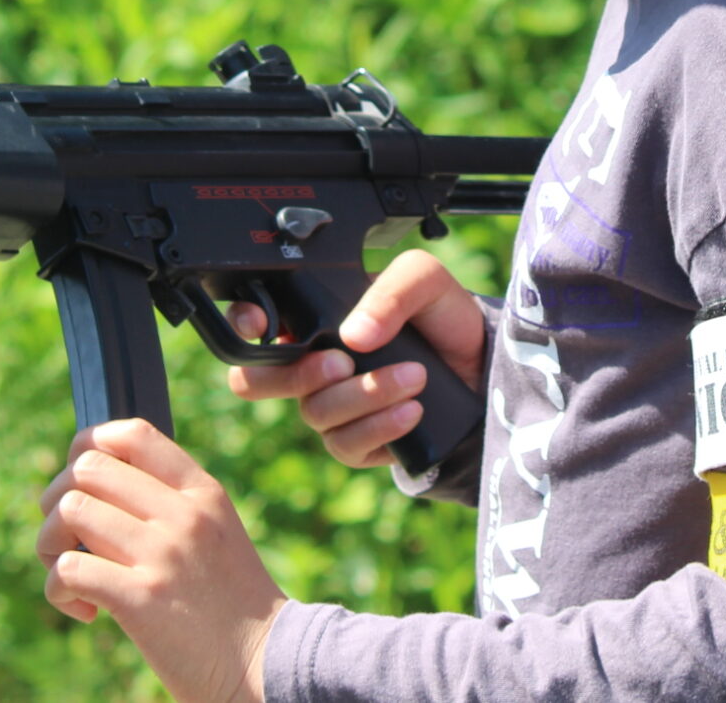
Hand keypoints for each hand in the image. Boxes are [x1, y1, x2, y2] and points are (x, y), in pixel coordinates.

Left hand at [35, 418, 287, 702]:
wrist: (264, 664)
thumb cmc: (230, 603)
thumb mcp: (216, 532)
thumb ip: (172, 502)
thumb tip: (98, 482)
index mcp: (202, 492)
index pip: (132, 433)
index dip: (89, 446)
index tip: (81, 481)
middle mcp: (182, 514)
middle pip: (87, 468)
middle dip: (57, 500)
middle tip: (67, 539)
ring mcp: (162, 554)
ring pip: (70, 511)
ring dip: (51, 546)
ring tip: (71, 576)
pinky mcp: (141, 600)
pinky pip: (68, 568)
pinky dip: (59, 590)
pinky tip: (85, 611)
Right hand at [223, 249, 485, 468]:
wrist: (483, 365)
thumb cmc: (443, 317)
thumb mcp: (424, 280)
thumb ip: (389, 291)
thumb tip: (353, 335)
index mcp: (314, 320)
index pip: (254, 325)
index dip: (242, 325)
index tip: (259, 324)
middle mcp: (312, 364)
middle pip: (259, 381)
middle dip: (296, 375)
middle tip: (341, 362)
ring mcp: (331, 407)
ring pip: (315, 412)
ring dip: (366, 395)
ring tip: (414, 377)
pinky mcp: (356, 444)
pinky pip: (346, 445)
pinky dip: (380, 426)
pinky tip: (412, 410)